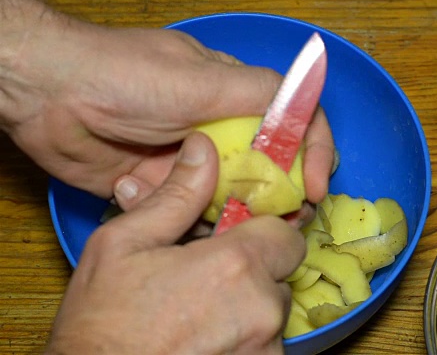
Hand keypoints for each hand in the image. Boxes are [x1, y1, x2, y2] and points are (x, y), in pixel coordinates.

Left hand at [1, 0, 333, 205]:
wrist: (47, 96)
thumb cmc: (125, 76)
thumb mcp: (200, 78)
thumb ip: (256, 92)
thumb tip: (301, 109)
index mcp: (235, 97)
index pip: (292, 123)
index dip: (315, 152)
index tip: (317, 188)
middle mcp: (218, 132)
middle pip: (268, 170)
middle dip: (279, 197)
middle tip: (282, 224)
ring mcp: (190, 164)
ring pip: (229, 200)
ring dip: (227, 216)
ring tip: (212, 224)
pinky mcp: (161, 189)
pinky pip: (185, 215)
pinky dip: (176, 218)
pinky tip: (143, 194)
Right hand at [46, 133, 305, 353]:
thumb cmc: (102, 323)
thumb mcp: (124, 245)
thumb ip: (176, 195)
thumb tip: (202, 148)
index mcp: (236, 266)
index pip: (286, 234)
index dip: (262, 234)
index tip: (235, 241)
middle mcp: (262, 310)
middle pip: (279, 275)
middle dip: (251, 273)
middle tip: (207, 281)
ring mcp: (265, 350)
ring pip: (272, 314)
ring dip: (247, 310)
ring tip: (200, 315)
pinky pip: (265, 346)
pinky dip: (244, 341)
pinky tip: (205, 341)